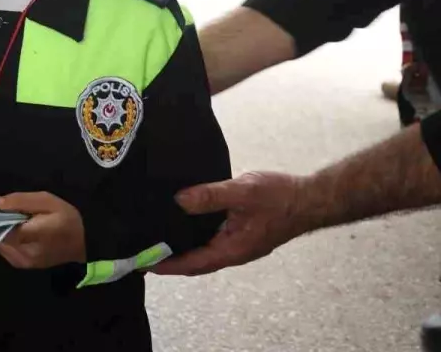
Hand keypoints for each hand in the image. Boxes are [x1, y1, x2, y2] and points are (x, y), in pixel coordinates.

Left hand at [0, 192, 85, 269]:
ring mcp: (22, 262)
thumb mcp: (48, 201)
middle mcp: (23, 252)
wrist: (84, 245)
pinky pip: (5, 250)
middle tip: (16, 214)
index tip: (4, 207)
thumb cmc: (67, 220)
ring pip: (0, 242)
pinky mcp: (22, 265)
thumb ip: (20, 201)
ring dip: (4, 232)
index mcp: (32, 235)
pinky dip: (8, 240)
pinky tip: (21, 234)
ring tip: (21, 224)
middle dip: (1, 223)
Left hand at [151, 171, 307, 275]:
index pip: (194, 263)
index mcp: (233, 249)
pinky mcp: (244, 235)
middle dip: (172, 261)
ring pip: (206, 253)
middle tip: (145, 255)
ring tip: (159, 242)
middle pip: (197, 263)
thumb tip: (179, 200)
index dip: (169, 265)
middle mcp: (235, 252)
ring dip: (184, 251)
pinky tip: (186, 226)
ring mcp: (241, 245)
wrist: (311, 198)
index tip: (145, 264)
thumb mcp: (242, 192)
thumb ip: (210, 196)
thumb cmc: (280, 197)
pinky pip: (214, 242)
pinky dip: (197, 239)